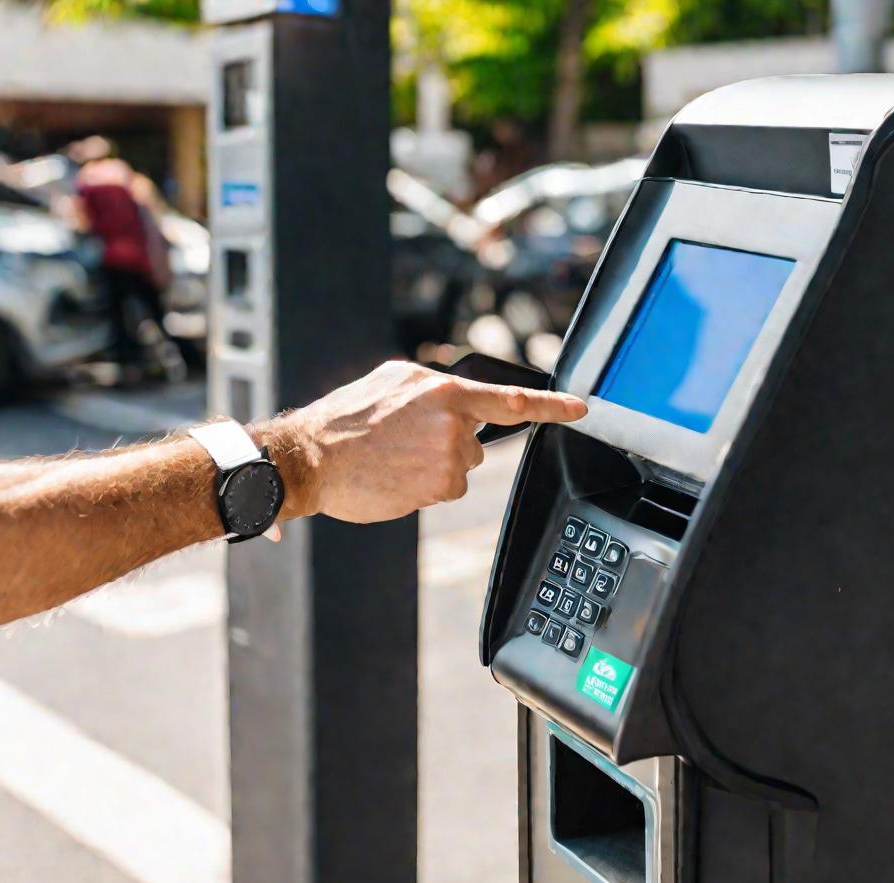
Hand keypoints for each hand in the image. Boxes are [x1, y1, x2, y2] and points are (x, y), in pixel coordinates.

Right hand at [261, 361, 586, 523]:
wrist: (312, 456)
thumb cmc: (346, 419)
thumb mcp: (391, 381)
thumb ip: (433, 387)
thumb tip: (456, 398)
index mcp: (444, 392)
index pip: (510, 401)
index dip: (551, 406)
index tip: (581, 409)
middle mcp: (453, 424)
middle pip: (475, 442)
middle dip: (448, 444)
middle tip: (404, 442)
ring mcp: (447, 459)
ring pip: (459, 469)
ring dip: (434, 468)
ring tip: (393, 459)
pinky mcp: (437, 489)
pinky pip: (445, 490)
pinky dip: (423, 488)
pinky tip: (395, 476)